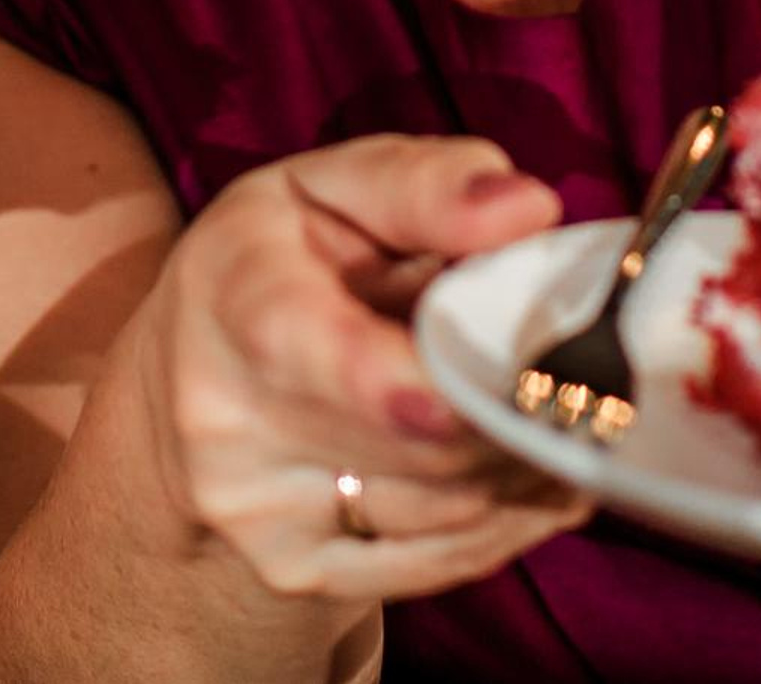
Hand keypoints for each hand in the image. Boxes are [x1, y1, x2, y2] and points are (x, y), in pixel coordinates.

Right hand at [129, 132, 590, 607]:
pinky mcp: (296, 573)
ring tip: (552, 407)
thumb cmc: (276, 259)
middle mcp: (227, 417)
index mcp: (235, 293)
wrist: (179, 380)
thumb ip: (422, 187)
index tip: (494, 390)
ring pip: (448, 508)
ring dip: (526, 462)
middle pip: (420, 444)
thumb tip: (529, 209)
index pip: (309, 348)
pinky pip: (445, 560)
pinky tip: (530, 469)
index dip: (404, 385)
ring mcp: (259, 510)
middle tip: (581, 369)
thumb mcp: (327, 189)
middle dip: (517, 409)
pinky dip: (510, 516)